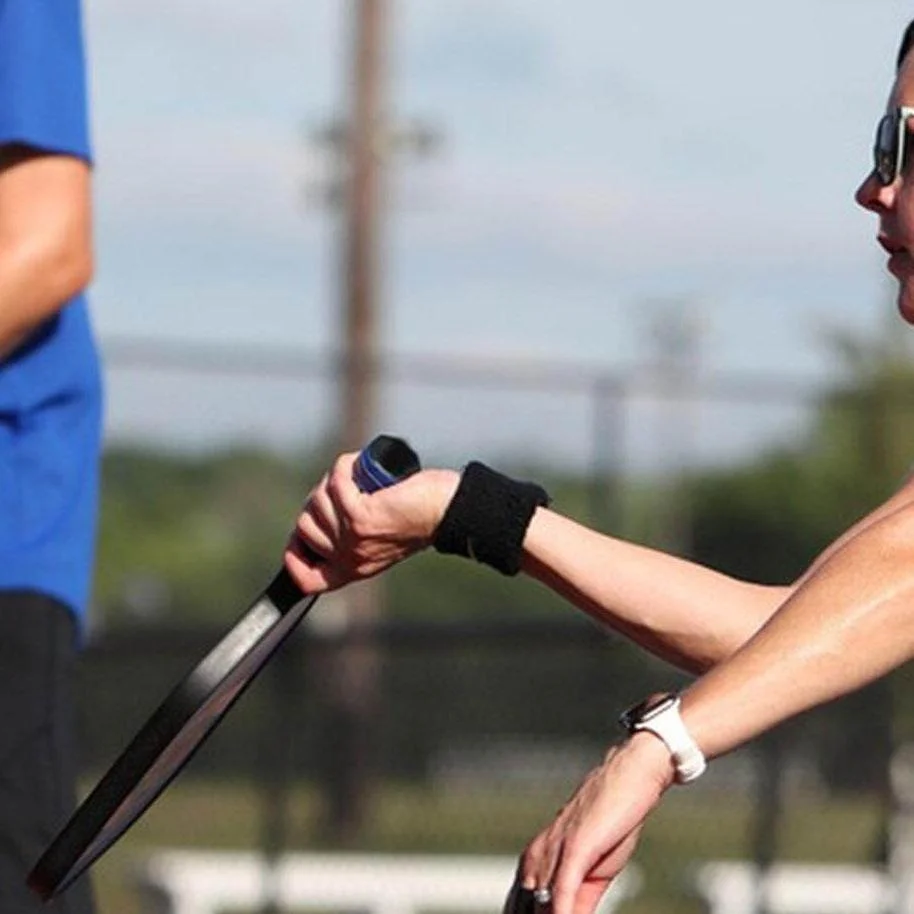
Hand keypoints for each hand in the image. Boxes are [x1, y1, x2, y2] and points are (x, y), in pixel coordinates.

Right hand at [283, 451, 458, 591]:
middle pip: (304, 526)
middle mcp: (349, 560)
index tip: (303, 532)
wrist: (448, 511)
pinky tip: (360, 466)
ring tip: (360, 479)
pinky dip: (345, 467)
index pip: (305, 579)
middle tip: (348, 491)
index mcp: (351, 570)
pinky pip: (335, 483)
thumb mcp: (378, 539)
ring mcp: (353, 540)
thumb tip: (313, 519)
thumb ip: (349, 540)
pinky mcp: (361, 517)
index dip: (295, 554)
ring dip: (334, 481)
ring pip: (317, 502)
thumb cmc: (418, 517)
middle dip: (319, 501)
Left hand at [506, 733, 675, 913]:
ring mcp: (551, 854)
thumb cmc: (611, 824)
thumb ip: (578, 904)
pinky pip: (560, 893)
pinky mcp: (572, 849)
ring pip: (540, 908)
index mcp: (533, 865)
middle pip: (524, 912)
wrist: (630, 780)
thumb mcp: (592, 875)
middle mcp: (534, 860)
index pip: (519, 911)